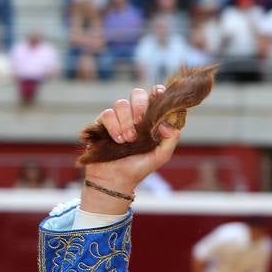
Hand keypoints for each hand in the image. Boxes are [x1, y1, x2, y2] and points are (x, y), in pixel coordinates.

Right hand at [82, 85, 181, 212]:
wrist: (116, 179)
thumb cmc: (139, 167)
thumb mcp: (160, 156)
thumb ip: (170, 140)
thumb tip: (169, 124)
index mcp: (149, 120)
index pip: (153, 98)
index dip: (156, 92)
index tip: (158, 94)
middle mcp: (133, 116)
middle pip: (137, 94)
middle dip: (140, 105)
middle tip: (140, 121)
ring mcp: (118, 118)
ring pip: (121, 104)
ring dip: (126, 122)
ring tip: (128, 139)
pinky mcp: (102, 123)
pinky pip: (107, 114)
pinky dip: (114, 126)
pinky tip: (118, 140)